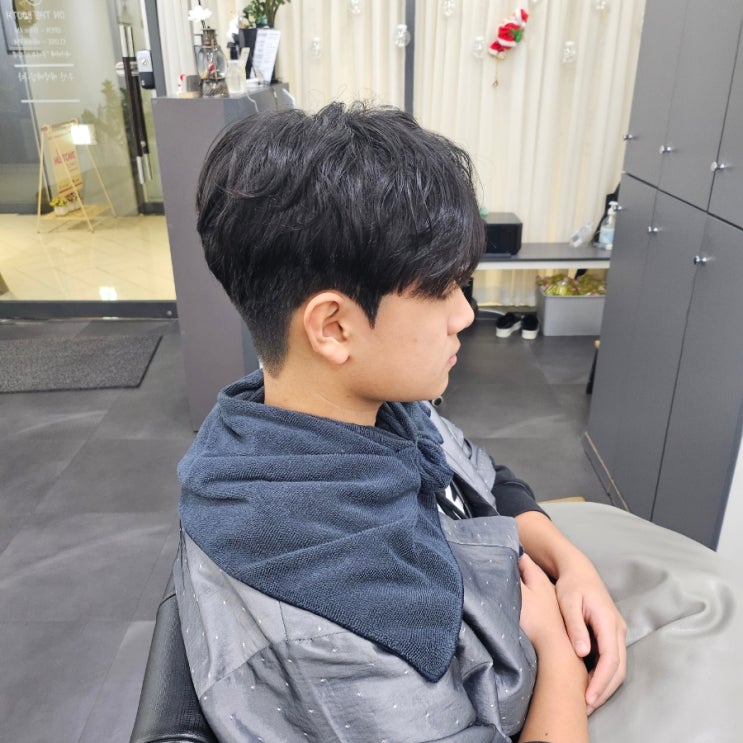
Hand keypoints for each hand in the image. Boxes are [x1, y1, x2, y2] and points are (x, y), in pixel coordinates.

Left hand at [515, 511, 626, 714]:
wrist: (579, 571)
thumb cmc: (571, 585)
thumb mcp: (568, 601)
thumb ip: (574, 625)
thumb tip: (582, 652)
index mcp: (607, 620)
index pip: (610, 658)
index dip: (601, 681)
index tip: (588, 698)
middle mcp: (618, 629)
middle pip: (619, 668)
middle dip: (604, 690)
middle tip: (585, 709)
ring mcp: (617, 633)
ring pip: (619, 668)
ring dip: (606, 687)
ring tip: (587, 703)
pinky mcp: (612, 635)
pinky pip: (613, 661)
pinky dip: (604, 677)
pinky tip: (589, 687)